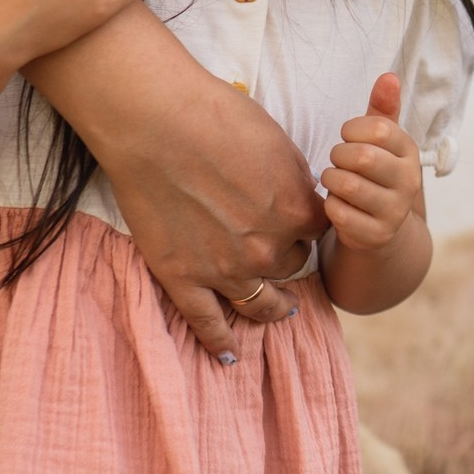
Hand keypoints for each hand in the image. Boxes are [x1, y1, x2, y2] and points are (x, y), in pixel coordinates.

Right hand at [97, 84, 322, 360]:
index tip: (301, 222)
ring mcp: (225, 269)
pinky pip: (208, 323)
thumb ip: (293, 180)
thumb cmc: (214, 116)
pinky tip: (228, 357)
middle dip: (288, 256)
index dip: (309, 225)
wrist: (154, 122)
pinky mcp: (183, 278)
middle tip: (280, 252)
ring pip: (262, 303)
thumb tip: (301, 195)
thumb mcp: (276, 142)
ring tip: (279, 310)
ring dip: (274, 308)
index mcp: (296, 211)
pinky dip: (220, 343)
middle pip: (292, 265)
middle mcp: (268, 248)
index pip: (319, 232)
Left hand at [323, 74, 424, 254]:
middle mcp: (409, 182)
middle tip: (336, 160)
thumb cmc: (375, 174)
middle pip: (361, 157)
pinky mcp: (376, 235)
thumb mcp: (382, 142)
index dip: (352, 130)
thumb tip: (389, 76)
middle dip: (338, 155)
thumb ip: (383, 109)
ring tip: (333, 181)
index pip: (377, 129)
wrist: (384, 229)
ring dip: (330, 180)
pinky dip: (330, 206)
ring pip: (347, 185)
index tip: (348, 137)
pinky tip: (336, 205)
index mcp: (410, 152)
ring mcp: (395, 211)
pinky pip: (338, 213)